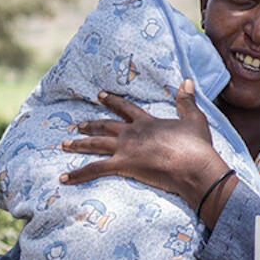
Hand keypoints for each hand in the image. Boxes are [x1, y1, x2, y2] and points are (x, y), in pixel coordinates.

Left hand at [60, 79, 228, 209]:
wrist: (192, 165)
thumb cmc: (196, 145)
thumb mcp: (194, 119)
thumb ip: (187, 101)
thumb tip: (187, 81)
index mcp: (147, 122)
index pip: (126, 108)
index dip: (112, 101)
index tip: (100, 95)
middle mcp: (132, 133)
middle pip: (105, 126)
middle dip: (90, 124)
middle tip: (77, 124)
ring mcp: (125, 149)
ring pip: (95, 144)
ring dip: (78, 144)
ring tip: (64, 144)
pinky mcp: (122, 165)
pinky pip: (94, 169)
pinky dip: (77, 174)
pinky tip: (63, 178)